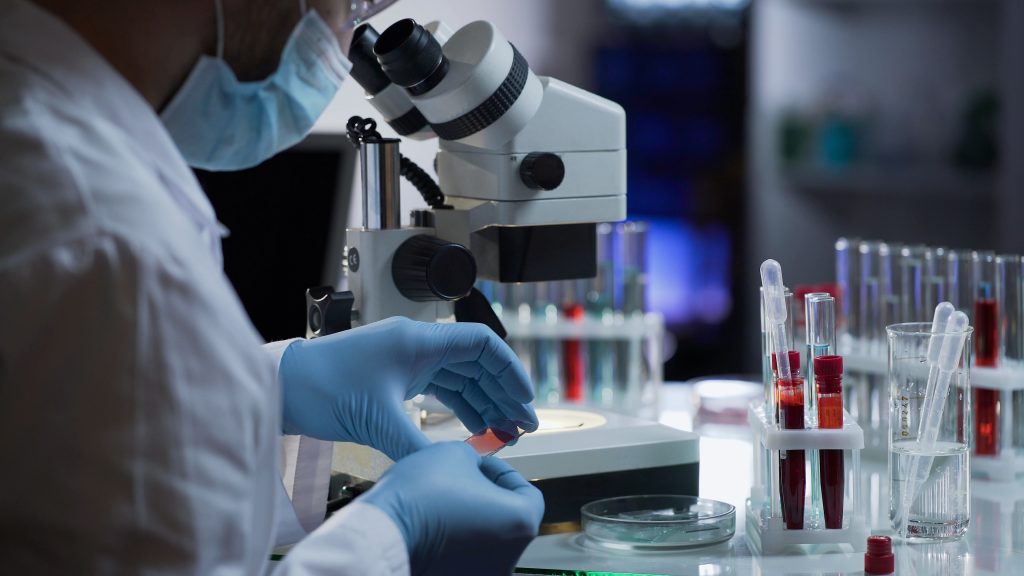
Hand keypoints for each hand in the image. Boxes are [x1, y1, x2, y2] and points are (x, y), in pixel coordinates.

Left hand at [278, 317, 537, 459]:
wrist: (284, 386)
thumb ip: (417, 444)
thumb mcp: (376, 420)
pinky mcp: (396, 377)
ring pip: (460, 378)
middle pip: (476, 364)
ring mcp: (407, 360)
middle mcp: (417, 345)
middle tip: (524, 425)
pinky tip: (475, 429)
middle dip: (503, 394)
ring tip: (506, 433)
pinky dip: (461, 408)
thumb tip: (450, 468)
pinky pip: (440, 389)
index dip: (509, 370)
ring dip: (485, 403)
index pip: (481, 344)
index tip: (525, 399)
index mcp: (418, 341)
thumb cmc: (322, 388)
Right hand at [361, 442, 543, 574]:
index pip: (528, 494)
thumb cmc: (423, 491)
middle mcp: (509, 558)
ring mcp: (482, 575)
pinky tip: (433, 522)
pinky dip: (455, 541)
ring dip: (471, 518)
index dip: (504, 472)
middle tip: (462, 478)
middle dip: (487, 496)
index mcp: (521, 524)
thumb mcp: (456, 453)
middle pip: (507, 520)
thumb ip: (477, 458)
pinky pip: (463, 558)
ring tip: (443, 500)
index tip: (482, 463)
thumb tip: (475, 467)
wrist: (382, 531)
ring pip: (485, 541)